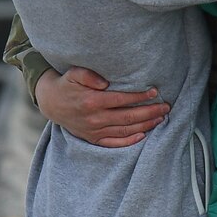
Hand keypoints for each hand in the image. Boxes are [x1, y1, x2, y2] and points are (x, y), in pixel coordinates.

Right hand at [35, 67, 169, 148]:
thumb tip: (106, 82)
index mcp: (92, 102)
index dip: (140, 96)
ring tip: (160, 119)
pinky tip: (143, 135)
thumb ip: (89, 75)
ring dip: (145, 125)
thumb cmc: (67, 85)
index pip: (123, 100)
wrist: (51, 103)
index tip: (155, 92)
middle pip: (129, 117)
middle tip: (165, 108)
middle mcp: (95, 119)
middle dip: (150, 112)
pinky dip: (129, 141)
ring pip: (125, 130)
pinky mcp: (93, 139)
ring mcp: (95, 131)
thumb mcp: (74, 73)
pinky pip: (114, 143)